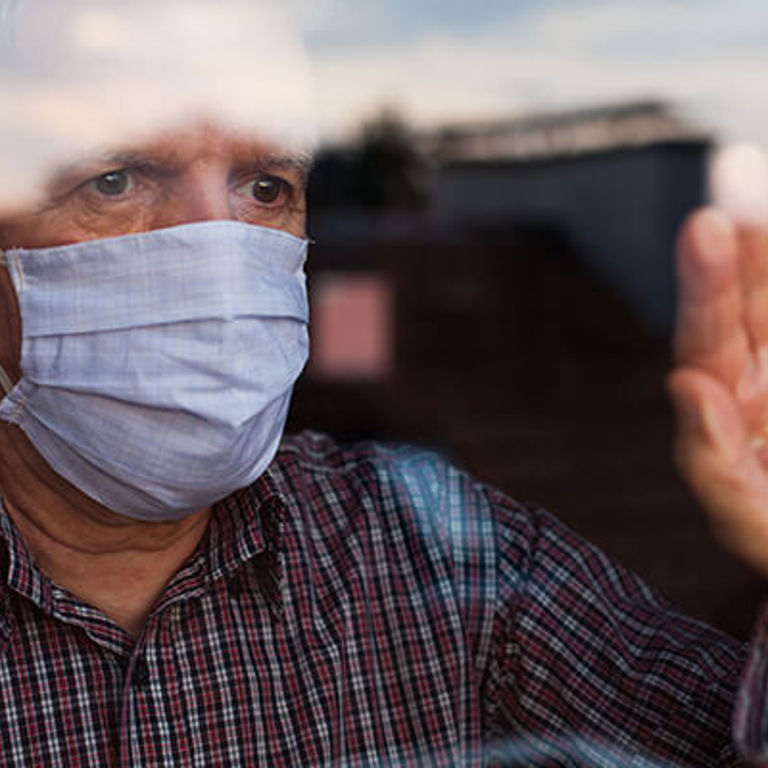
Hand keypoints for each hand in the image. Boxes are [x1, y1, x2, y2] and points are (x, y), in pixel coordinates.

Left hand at [669, 208, 767, 577]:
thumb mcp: (752, 523)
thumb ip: (713, 465)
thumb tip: (685, 387)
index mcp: (729, 415)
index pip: (708, 340)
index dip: (705, 284)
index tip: (705, 228)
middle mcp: (759, 386)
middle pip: (744, 306)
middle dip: (742, 248)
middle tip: (737, 172)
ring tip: (758, 188)